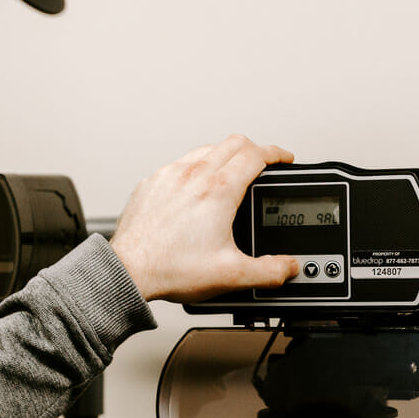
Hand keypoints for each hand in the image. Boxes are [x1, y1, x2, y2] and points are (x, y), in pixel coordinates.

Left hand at [110, 134, 299, 301]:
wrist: (129, 271)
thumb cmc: (170, 268)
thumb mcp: (231, 275)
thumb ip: (268, 271)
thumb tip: (289, 267)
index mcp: (219, 191)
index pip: (256, 154)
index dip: (276, 153)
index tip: (284, 158)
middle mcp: (194, 175)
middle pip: (233, 142)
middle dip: (255, 149)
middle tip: (263, 162)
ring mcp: (170, 175)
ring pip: (206, 148)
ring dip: (225, 155)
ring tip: (232, 171)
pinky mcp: (152, 183)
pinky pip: (180, 162)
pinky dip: (196, 167)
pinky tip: (196, 186)